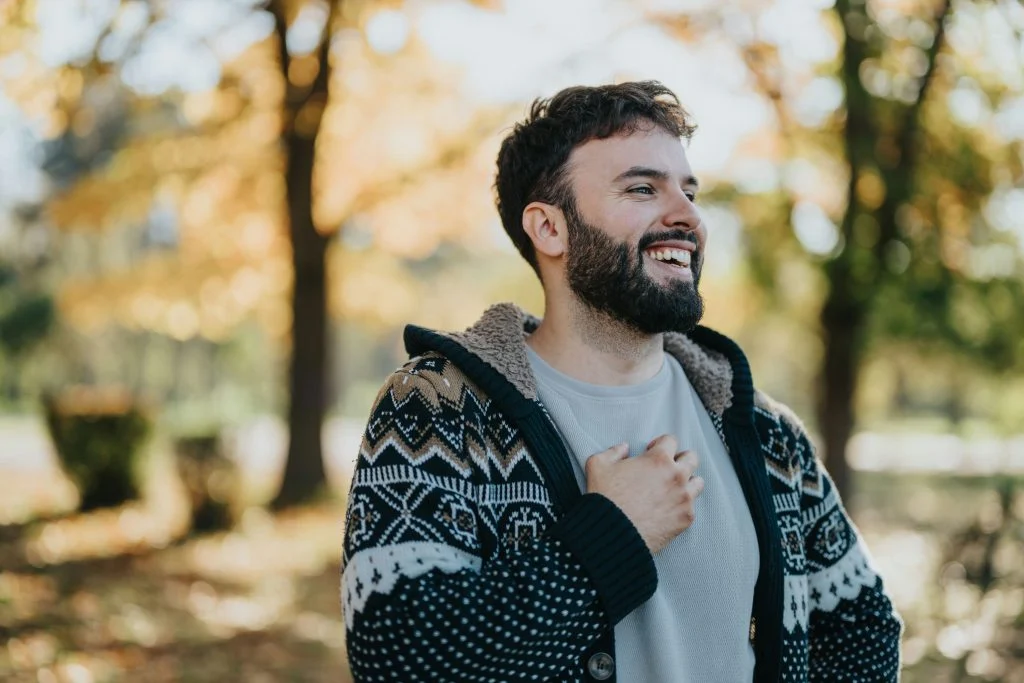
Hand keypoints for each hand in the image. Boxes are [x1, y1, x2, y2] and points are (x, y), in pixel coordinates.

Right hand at [584, 434, 703, 553]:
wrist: (613, 533)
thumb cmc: (605, 499)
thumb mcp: (598, 465)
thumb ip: (613, 451)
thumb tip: (623, 448)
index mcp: (658, 459)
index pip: (671, 440)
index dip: (659, 444)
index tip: (651, 453)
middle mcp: (677, 476)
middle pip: (692, 458)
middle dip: (680, 460)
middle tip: (666, 468)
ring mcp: (684, 498)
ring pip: (698, 482)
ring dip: (687, 482)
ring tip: (672, 489)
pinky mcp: (686, 518)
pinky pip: (692, 507)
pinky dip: (682, 506)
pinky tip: (668, 509)